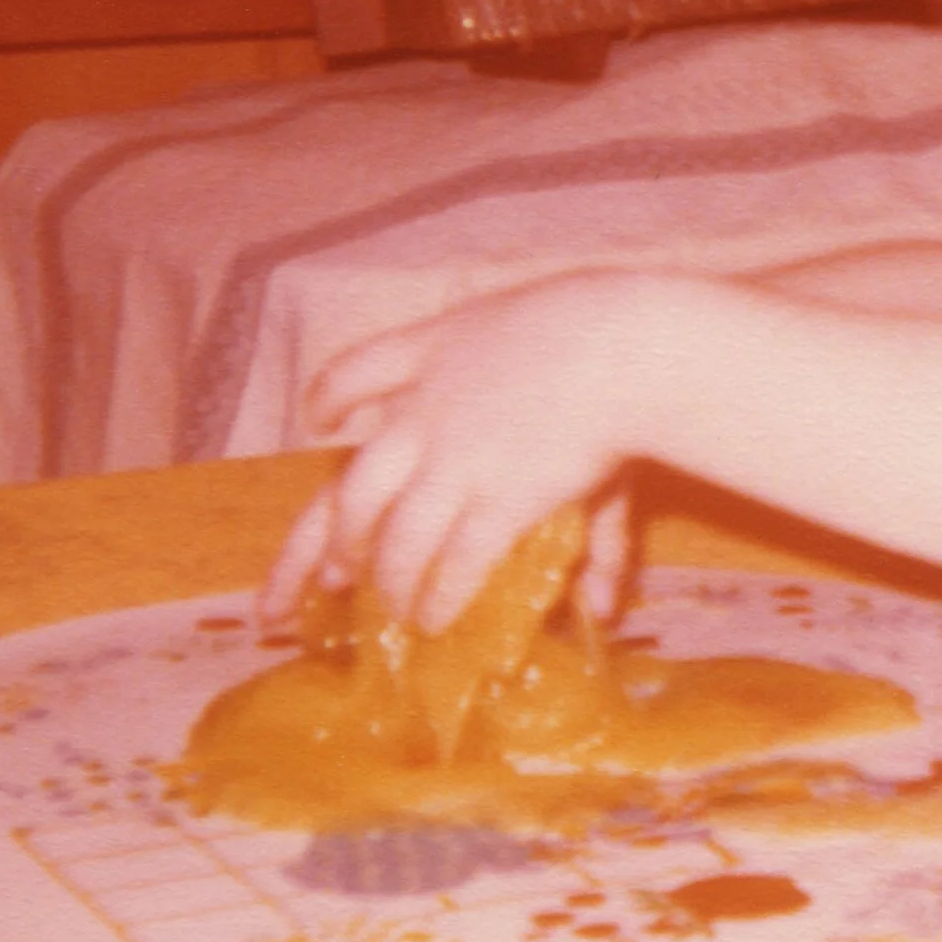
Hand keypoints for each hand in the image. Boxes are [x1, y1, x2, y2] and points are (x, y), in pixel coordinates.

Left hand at [259, 274, 653, 635]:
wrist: (624, 347)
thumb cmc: (593, 321)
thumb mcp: (546, 344)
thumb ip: (535, 388)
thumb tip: (544, 445)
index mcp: (431, 350)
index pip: (353, 371)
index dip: (328, 400)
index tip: (318, 421)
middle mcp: (424, 413)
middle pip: (352, 489)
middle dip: (335, 540)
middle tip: (332, 575)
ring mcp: (455, 462)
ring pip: (397, 540)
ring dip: (392, 582)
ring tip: (398, 611)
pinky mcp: (496, 503)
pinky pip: (454, 565)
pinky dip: (442, 597)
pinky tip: (438, 619)